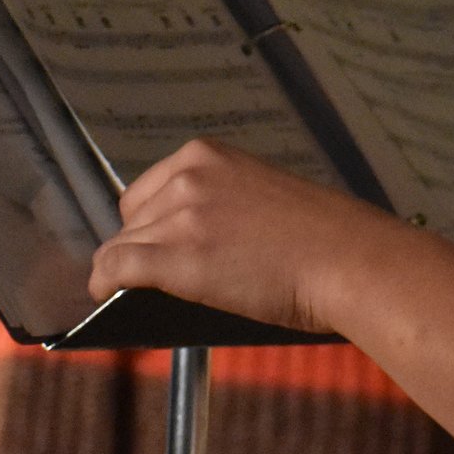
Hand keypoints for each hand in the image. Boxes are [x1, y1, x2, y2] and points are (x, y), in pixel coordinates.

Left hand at [88, 140, 404, 334]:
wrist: (348, 260)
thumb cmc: (322, 237)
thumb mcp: (263, 194)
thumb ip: (219, 201)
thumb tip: (184, 237)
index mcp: (208, 154)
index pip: (146, 191)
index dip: (150, 224)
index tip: (160, 245)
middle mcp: (187, 177)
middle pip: (130, 220)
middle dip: (141, 247)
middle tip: (167, 276)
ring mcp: (178, 217)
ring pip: (118, 249)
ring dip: (128, 273)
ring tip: (154, 295)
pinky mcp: (173, 258)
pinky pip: (112, 271)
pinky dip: (104, 286)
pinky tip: (108, 298)